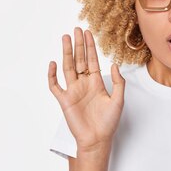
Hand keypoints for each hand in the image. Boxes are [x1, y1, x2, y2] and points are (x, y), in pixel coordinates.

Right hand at [48, 27, 125, 153]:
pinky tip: (53, 63)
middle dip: (78, 45)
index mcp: (96, 83)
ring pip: (67, 67)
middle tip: (76, 30)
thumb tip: (113, 64)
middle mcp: (83, 84)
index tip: (88, 33)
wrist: (97, 140)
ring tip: (65, 38)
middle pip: (79, 60)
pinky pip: (55, 86)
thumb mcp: (119, 100)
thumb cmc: (108, 123)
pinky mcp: (64, 100)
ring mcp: (73, 91)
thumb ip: (118, 82)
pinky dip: (52, 75)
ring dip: (66, 53)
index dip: (90, 46)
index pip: (92, 60)